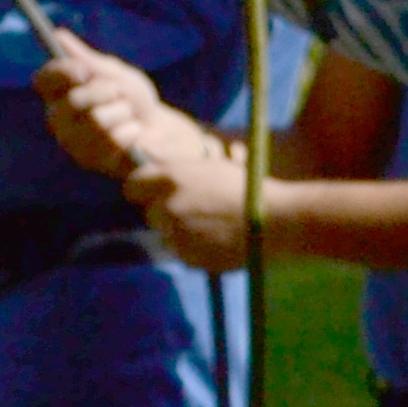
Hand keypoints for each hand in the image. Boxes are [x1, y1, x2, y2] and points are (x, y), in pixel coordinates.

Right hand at [35, 30, 173, 179]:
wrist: (157, 128)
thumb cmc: (131, 97)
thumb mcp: (113, 73)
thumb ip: (86, 59)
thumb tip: (58, 36)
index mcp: (59, 92)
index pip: (45, 79)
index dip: (62, 72)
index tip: (84, 70)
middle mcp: (59, 118)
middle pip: (75, 100)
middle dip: (106, 91)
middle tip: (118, 92)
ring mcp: (73, 141)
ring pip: (98, 120)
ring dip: (123, 111)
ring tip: (127, 114)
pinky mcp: (91, 160)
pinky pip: (114, 138)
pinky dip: (132, 130)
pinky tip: (133, 132)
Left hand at [121, 127, 256, 271]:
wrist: (275, 222)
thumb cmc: (248, 187)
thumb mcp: (213, 164)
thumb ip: (175, 161)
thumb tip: (145, 148)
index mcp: (171, 179)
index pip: (132, 186)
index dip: (144, 188)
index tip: (156, 191)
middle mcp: (166, 207)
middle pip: (150, 212)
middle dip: (167, 210)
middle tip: (195, 207)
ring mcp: (175, 235)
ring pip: (167, 234)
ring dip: (181, 230)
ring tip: (213, 224)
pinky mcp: (188, 258)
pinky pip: (183, 252)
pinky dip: (195, 247)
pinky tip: (219, 239)